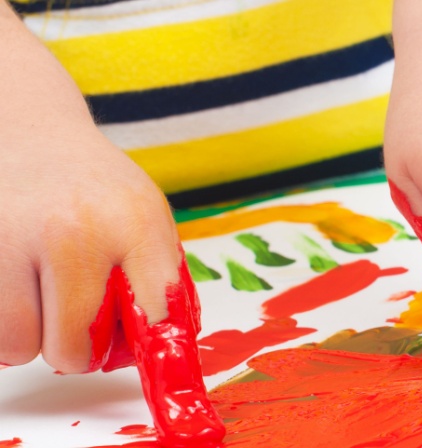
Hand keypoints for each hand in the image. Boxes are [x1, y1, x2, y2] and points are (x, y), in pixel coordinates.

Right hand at [0, 5, 222, 443]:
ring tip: (41, 293)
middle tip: (79, 313)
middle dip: (80, 346)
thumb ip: (160, 282)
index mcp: (133, 224)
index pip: (153, 312)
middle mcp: (70, 231)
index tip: (172, 398)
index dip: (152, 354)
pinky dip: (0, 326)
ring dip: (32, 337)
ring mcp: (9, 239)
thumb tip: (169, 352)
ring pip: (20, 347)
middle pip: (74, 348)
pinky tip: (11, 285)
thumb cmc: (96, 189)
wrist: (25, 132)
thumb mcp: (146, 218)